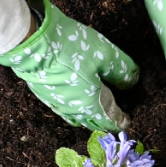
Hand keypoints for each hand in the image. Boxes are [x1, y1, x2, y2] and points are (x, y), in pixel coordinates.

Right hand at [0, 0, 138, 131]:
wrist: (32, 44)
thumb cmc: (72, 50)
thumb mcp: (106, 55)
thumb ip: (123, 71)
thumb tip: (132, 82)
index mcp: (91, 105)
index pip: (110, 120)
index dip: (121, 121)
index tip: (127, 122)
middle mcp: (74, 111)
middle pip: (93, 122)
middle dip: (105, 121)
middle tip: (113, 118)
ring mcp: (57, 105)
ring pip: (76, 118)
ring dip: (88, 117)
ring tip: (94, 112)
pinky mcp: (45, 95)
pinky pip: (64, 109)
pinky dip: (73, 109)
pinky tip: (73, 100)